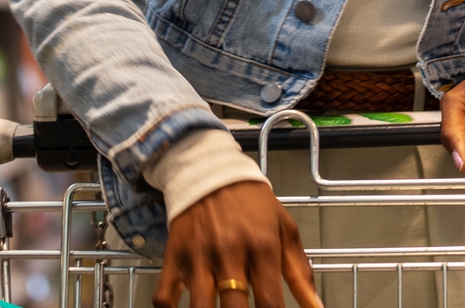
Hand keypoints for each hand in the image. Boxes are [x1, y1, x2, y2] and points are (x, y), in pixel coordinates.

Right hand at [153, 180, 320, 307]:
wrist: (211, 171)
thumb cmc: (253, 204)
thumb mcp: (284, 229)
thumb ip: (300, 272)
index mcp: (261, 247)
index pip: (269, 301)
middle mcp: (229, 253)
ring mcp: (198, 257)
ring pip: (199, 307)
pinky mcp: (173, 257)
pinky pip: (164, 297)